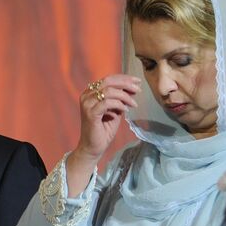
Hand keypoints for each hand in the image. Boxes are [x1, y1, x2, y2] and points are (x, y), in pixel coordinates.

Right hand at [66, 74, 138, 192]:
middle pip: (108, 82)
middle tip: (138, 89)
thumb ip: (121, 99)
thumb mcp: (116, 110)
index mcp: (90, 93)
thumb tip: (133, 87)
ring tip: (133, 104)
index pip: (108, 79)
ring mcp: (87, 104)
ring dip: (125, 96)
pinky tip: (126, 110)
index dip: (124, 78)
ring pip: (109, 91)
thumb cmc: (104, 129)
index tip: (137, 82)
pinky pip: (107, 103)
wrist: (94, 147)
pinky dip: (119, 105)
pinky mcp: (90, 113)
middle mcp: (86, 96)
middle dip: (126, 84)